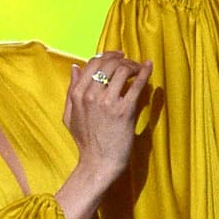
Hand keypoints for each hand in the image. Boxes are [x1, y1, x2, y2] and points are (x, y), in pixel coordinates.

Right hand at [63, 50, 152, 178]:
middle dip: (121, 58)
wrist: (98, 164)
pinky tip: (149, 66)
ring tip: (138, 68)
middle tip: (130, 61)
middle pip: (108, 63)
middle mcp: (91, 95)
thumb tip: (75, 67)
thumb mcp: (69, 115)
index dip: (107, 55)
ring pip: (122, 70)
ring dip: (133, 65)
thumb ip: (71, 90)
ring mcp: (108, 103)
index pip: (93, 63)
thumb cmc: (85, 142)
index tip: (117, 55)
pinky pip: (136, 85)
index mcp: (77, 94)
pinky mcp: (125, 111)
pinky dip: (144, 73)